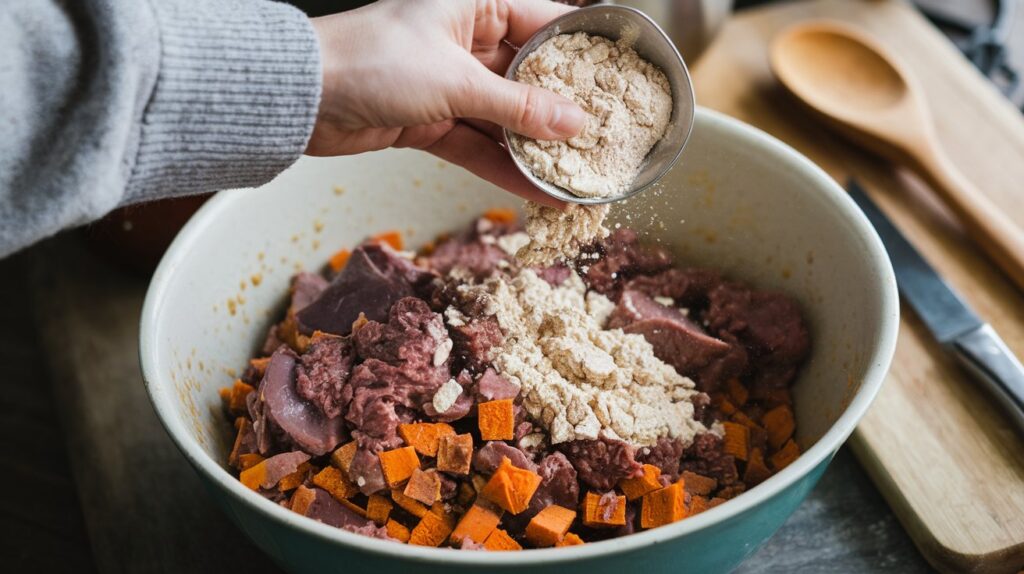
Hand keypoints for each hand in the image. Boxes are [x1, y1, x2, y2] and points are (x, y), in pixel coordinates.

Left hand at [307, 0, 584, 206]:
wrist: (299, 98)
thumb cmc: (370, 61)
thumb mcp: (456, 81)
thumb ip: (518, 107)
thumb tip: (574, 122)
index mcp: (475, 4)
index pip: (545, 24)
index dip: (582, 58)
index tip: (617, 86)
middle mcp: (465, 40)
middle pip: (530, 79)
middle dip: (563, 115)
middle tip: (601, 143)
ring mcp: (448, 84)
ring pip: (506, 119)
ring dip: (537, 150)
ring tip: (577, 177)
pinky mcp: (430, 121)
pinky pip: (479, 146)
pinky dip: (504, 168)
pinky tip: (539, 190)